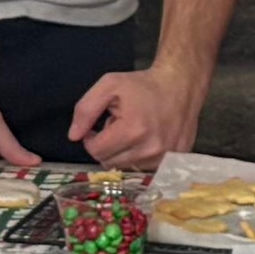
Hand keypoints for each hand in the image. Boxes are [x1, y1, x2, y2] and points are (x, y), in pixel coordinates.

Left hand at [66, 60, 205, 170]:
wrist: (181, 86)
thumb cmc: (142, 85)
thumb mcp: (109, 86)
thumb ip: (85, 110)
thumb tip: (74, 136)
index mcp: (132, 130)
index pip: (96, 151)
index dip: (91, 138)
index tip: (97, 127)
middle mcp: (149, 150)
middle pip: (109, 162)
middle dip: (107, 145)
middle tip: (118, 126)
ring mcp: (163, 158)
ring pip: (125, 167)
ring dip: (122, 152)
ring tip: (132, 131)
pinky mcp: (172, 161)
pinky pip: (143, 168)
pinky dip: (138, 156)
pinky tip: (145, 139)